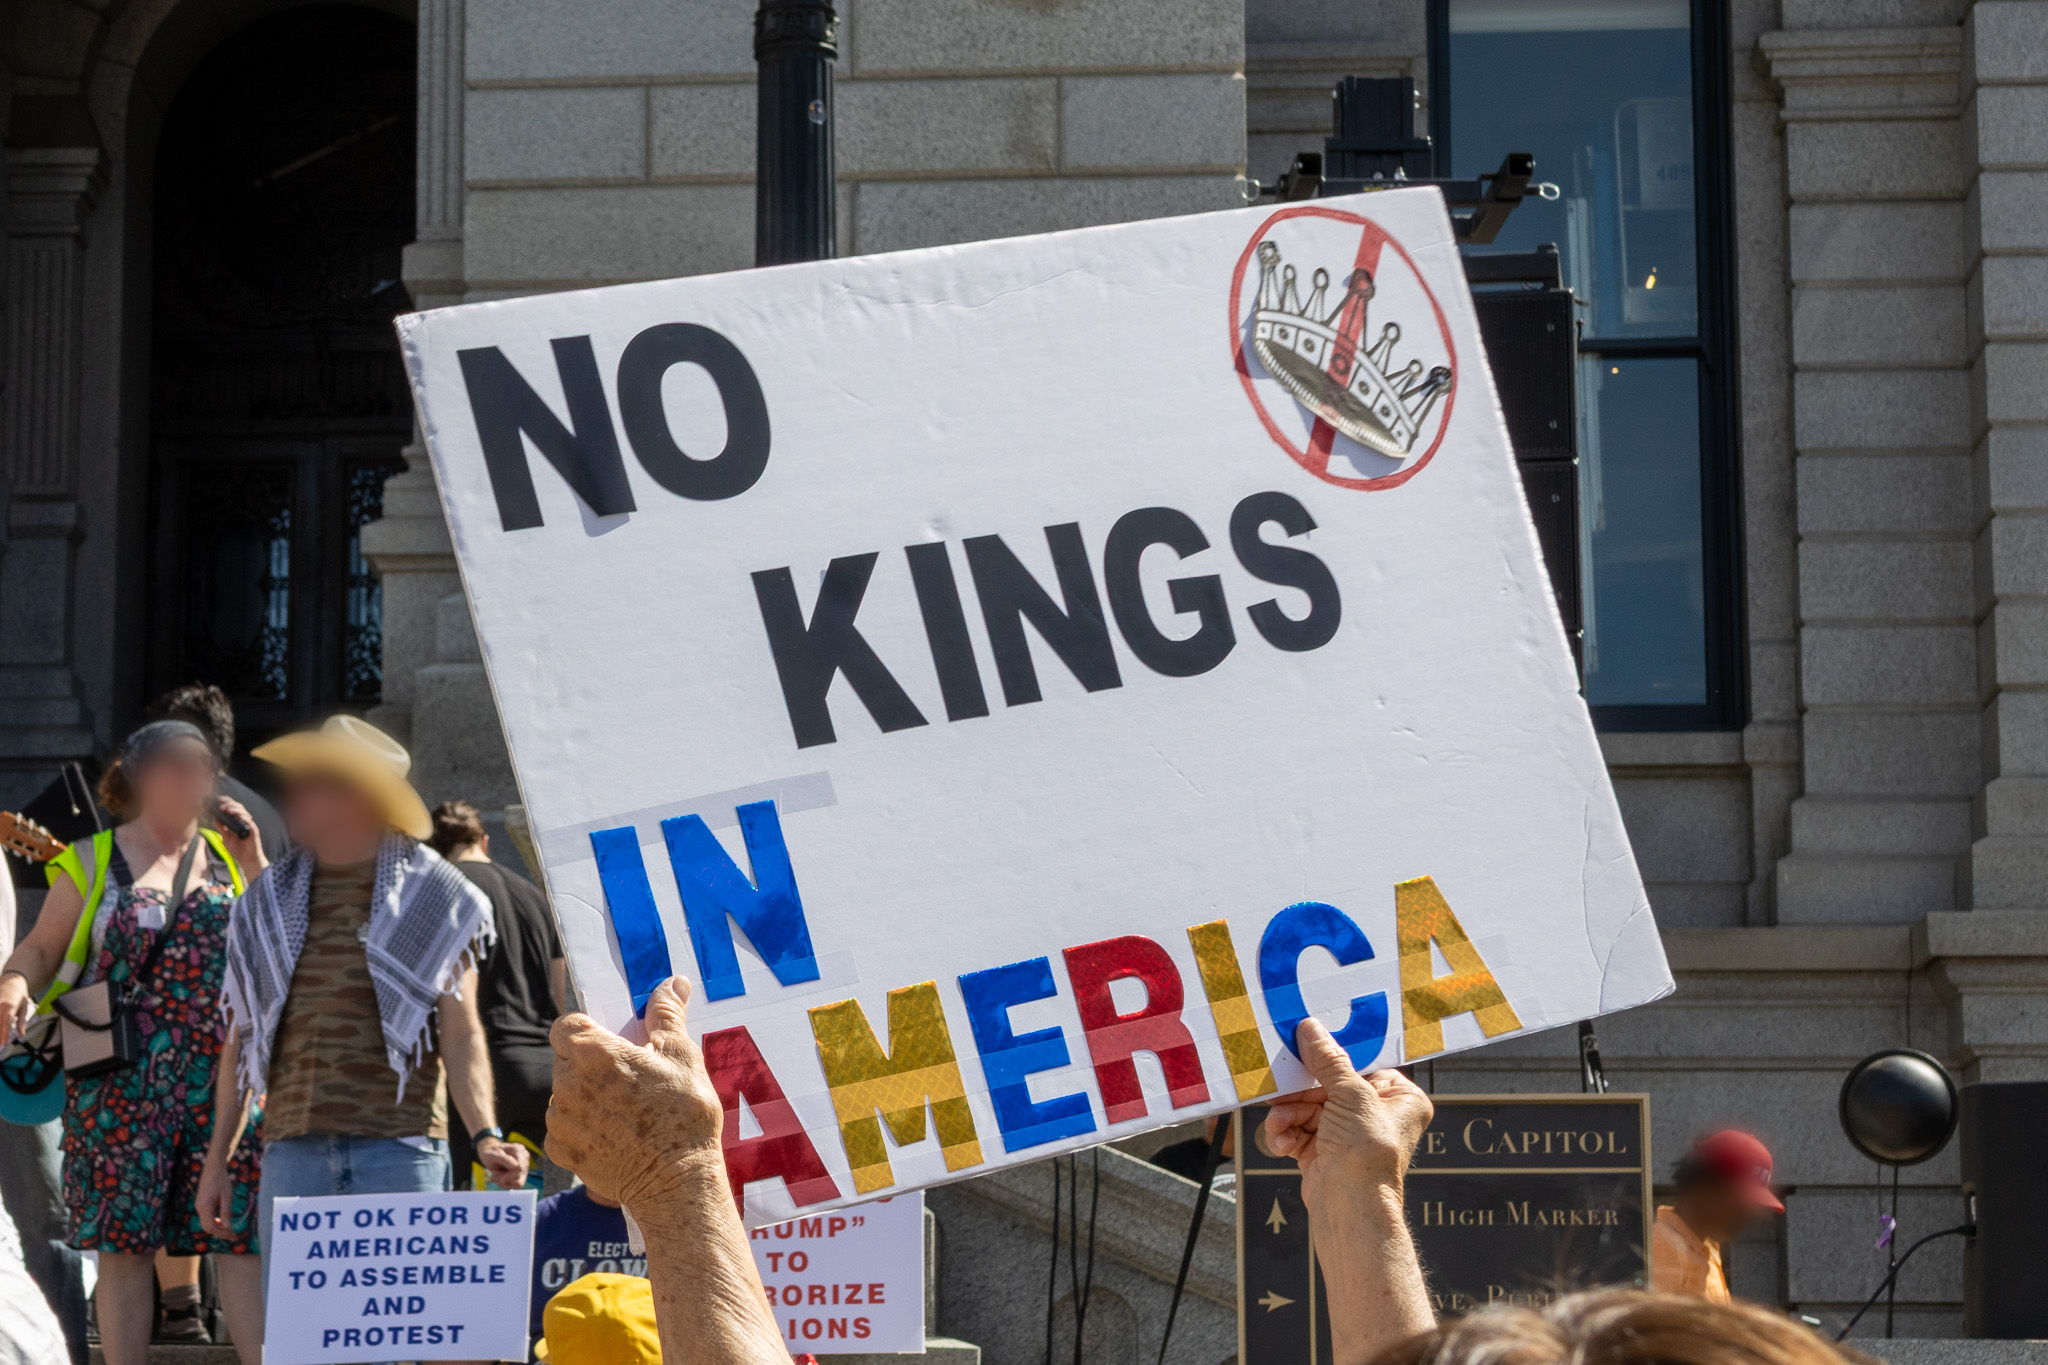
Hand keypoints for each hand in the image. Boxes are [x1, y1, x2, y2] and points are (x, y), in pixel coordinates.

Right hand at [0, 971, 33, 1042]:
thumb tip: (21, 1033)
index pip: (5, 1023)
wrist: (12, 981)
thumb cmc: (20, 996)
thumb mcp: (25, 1007)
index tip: (3, 1043)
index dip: (3, 1034)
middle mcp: (0, 1005)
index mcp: (10, 1007)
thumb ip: (22, 1021)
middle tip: (0, 1043)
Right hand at [197, 1153, 236, 1236]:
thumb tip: (228, 1227)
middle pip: (208, 1227)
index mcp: (204, 1206)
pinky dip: (216, 1223)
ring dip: (218, 1229)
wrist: (213, 1168)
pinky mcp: (202, 1205)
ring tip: (231, 1231)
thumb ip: (226, 1211)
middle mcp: (199, 1208)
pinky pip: (207, 1218)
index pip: (211, 1226)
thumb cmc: (221, 1180)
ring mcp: (199, 1207)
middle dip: (220, 1233)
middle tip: (234, 1236)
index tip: (233, 1236)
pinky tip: (224, 1223)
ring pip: (207, 1224)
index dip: (222, 1233)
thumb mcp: (227, 1195)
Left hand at [213, 798, 265, 874]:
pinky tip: (235, 814)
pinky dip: (242, 816)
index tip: (217, 801)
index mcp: (237, 822)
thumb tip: (215, 820)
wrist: (247, 860)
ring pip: (243, 812)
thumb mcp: (226, 839)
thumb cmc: (238, 850)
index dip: (226, 803)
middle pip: (238, 807)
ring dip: (234, 808)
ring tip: (226, 809)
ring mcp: (249, 825)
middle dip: (229, 804)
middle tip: (220, 805)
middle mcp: (244, 822)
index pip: (232, 809)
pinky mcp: (253, 830)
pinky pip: (248, 820)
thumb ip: (222, 829)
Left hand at [477, 1136, 530, 1190]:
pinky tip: (501, 1179)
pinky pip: (518, 1185)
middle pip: (519, 1175)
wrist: (490, 1153)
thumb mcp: (492, 1155)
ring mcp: (525, 1165)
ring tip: (496, 1177)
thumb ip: (504, 1159)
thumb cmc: (490, 1153)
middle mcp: (525, 1157)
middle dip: (504, 1179)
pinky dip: (508, 1184)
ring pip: (519, 1182)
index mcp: (518, 1150)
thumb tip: (516, 1166)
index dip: (508, 1176)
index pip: (519, 1168)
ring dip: (506, 1183)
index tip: (494, 1178)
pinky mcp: (523, 1173)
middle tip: (493, 1177)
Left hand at [546, 977, 722, 1213]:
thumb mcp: (682, 1055)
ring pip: (565, 1094)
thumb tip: (673, 982)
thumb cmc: (683, 1113)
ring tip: (624, 1110)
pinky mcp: (560, 1151)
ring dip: (585, 1096)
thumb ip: (667, 1014)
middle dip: (590, 1064)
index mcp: (593, 1053)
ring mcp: (560, 1120)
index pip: (565, 1024)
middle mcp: (567, 1083)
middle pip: (566, 1060)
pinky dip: (582, 1128)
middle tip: (627, 1077)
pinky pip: (564, 1128)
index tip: (608, 1040)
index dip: (584, 1029)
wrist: (675, 1181)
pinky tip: (614, 1135)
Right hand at [1263, 1018, 1433, 1207]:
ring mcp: (1350, 1136)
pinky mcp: (1325, 1153)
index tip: (1306, 1043)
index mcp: (1400, 1099)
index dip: (1333, 1057)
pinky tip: (1281, 1141)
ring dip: (1288, 1115)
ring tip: (1277, 1122)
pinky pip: (1300, 1132)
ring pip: (1309, 1110)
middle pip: (1329, 1088)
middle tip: (1278, 1084)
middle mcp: (1377, 1116)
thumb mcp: (1351, 1094)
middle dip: (1300, 1092)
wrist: (1351, 1208)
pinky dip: (1287, 1134)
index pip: (1362, 1066)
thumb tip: (1311, 1029)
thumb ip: (1328, 1060)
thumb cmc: (1368, 1154)